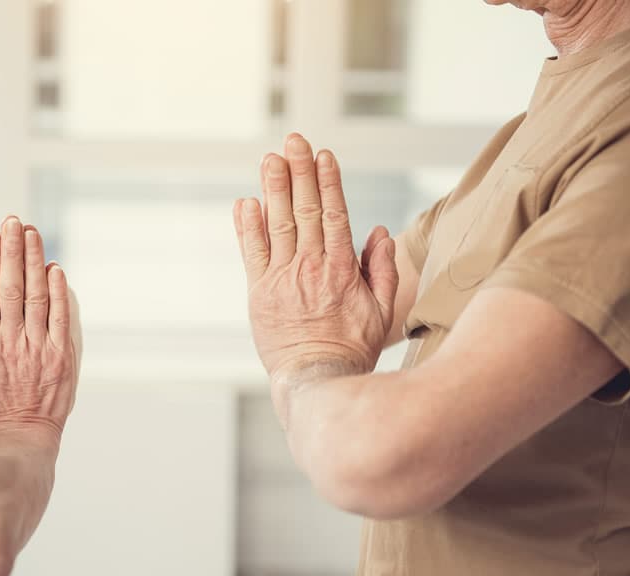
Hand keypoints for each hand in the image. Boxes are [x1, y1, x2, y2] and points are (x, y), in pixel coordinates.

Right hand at [0, 217, 78, 446]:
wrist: (21, 443)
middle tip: (14, 221)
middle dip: (12, 251)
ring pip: (37, 297)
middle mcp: (11, 342)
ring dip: (35, 262)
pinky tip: (57, 270)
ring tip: (34, 234)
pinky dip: (60, 293)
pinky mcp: (62, 359)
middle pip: (11, 287)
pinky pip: (62, 319)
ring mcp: (38, 349)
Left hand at [234, 134, 398, 382]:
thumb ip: (383, 269)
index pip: (334, 213)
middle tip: (292, 140)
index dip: (327, 181)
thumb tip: (378, 231)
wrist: (317, 380)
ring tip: (269, 159)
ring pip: (277, 224)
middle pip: (303, 209)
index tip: (322, 155)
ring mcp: (282, 278)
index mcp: (342, 268)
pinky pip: (251, 252)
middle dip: (298, 171)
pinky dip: (248, 226)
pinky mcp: (259, 293)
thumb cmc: (353, 348)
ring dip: (273, 188)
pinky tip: (246, 202)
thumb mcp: (382, 311)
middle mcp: (311, 267)